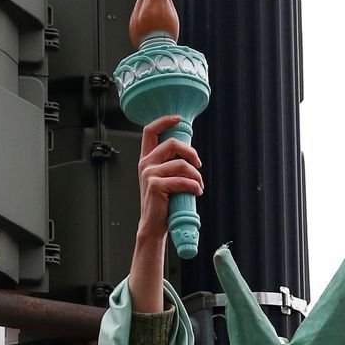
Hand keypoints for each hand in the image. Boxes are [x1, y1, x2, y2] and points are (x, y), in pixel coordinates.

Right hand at [129, 114, 201, 312]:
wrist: (154, 227)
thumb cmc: (163, 205)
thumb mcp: (167, 180)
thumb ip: (173, 165)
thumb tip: (193, 156)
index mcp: (147, 160)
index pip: (149, 131)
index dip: (164, 121)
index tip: (178, 118)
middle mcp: (146, 164)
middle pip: (172, 144)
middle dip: (191, 152)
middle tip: (199, 165)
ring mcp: (149, 174)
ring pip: (181, 165)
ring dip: (196, 176)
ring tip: (198, 187)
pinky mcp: (156, 185)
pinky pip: (182, 180)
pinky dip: (194, 186)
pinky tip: (196, 193)